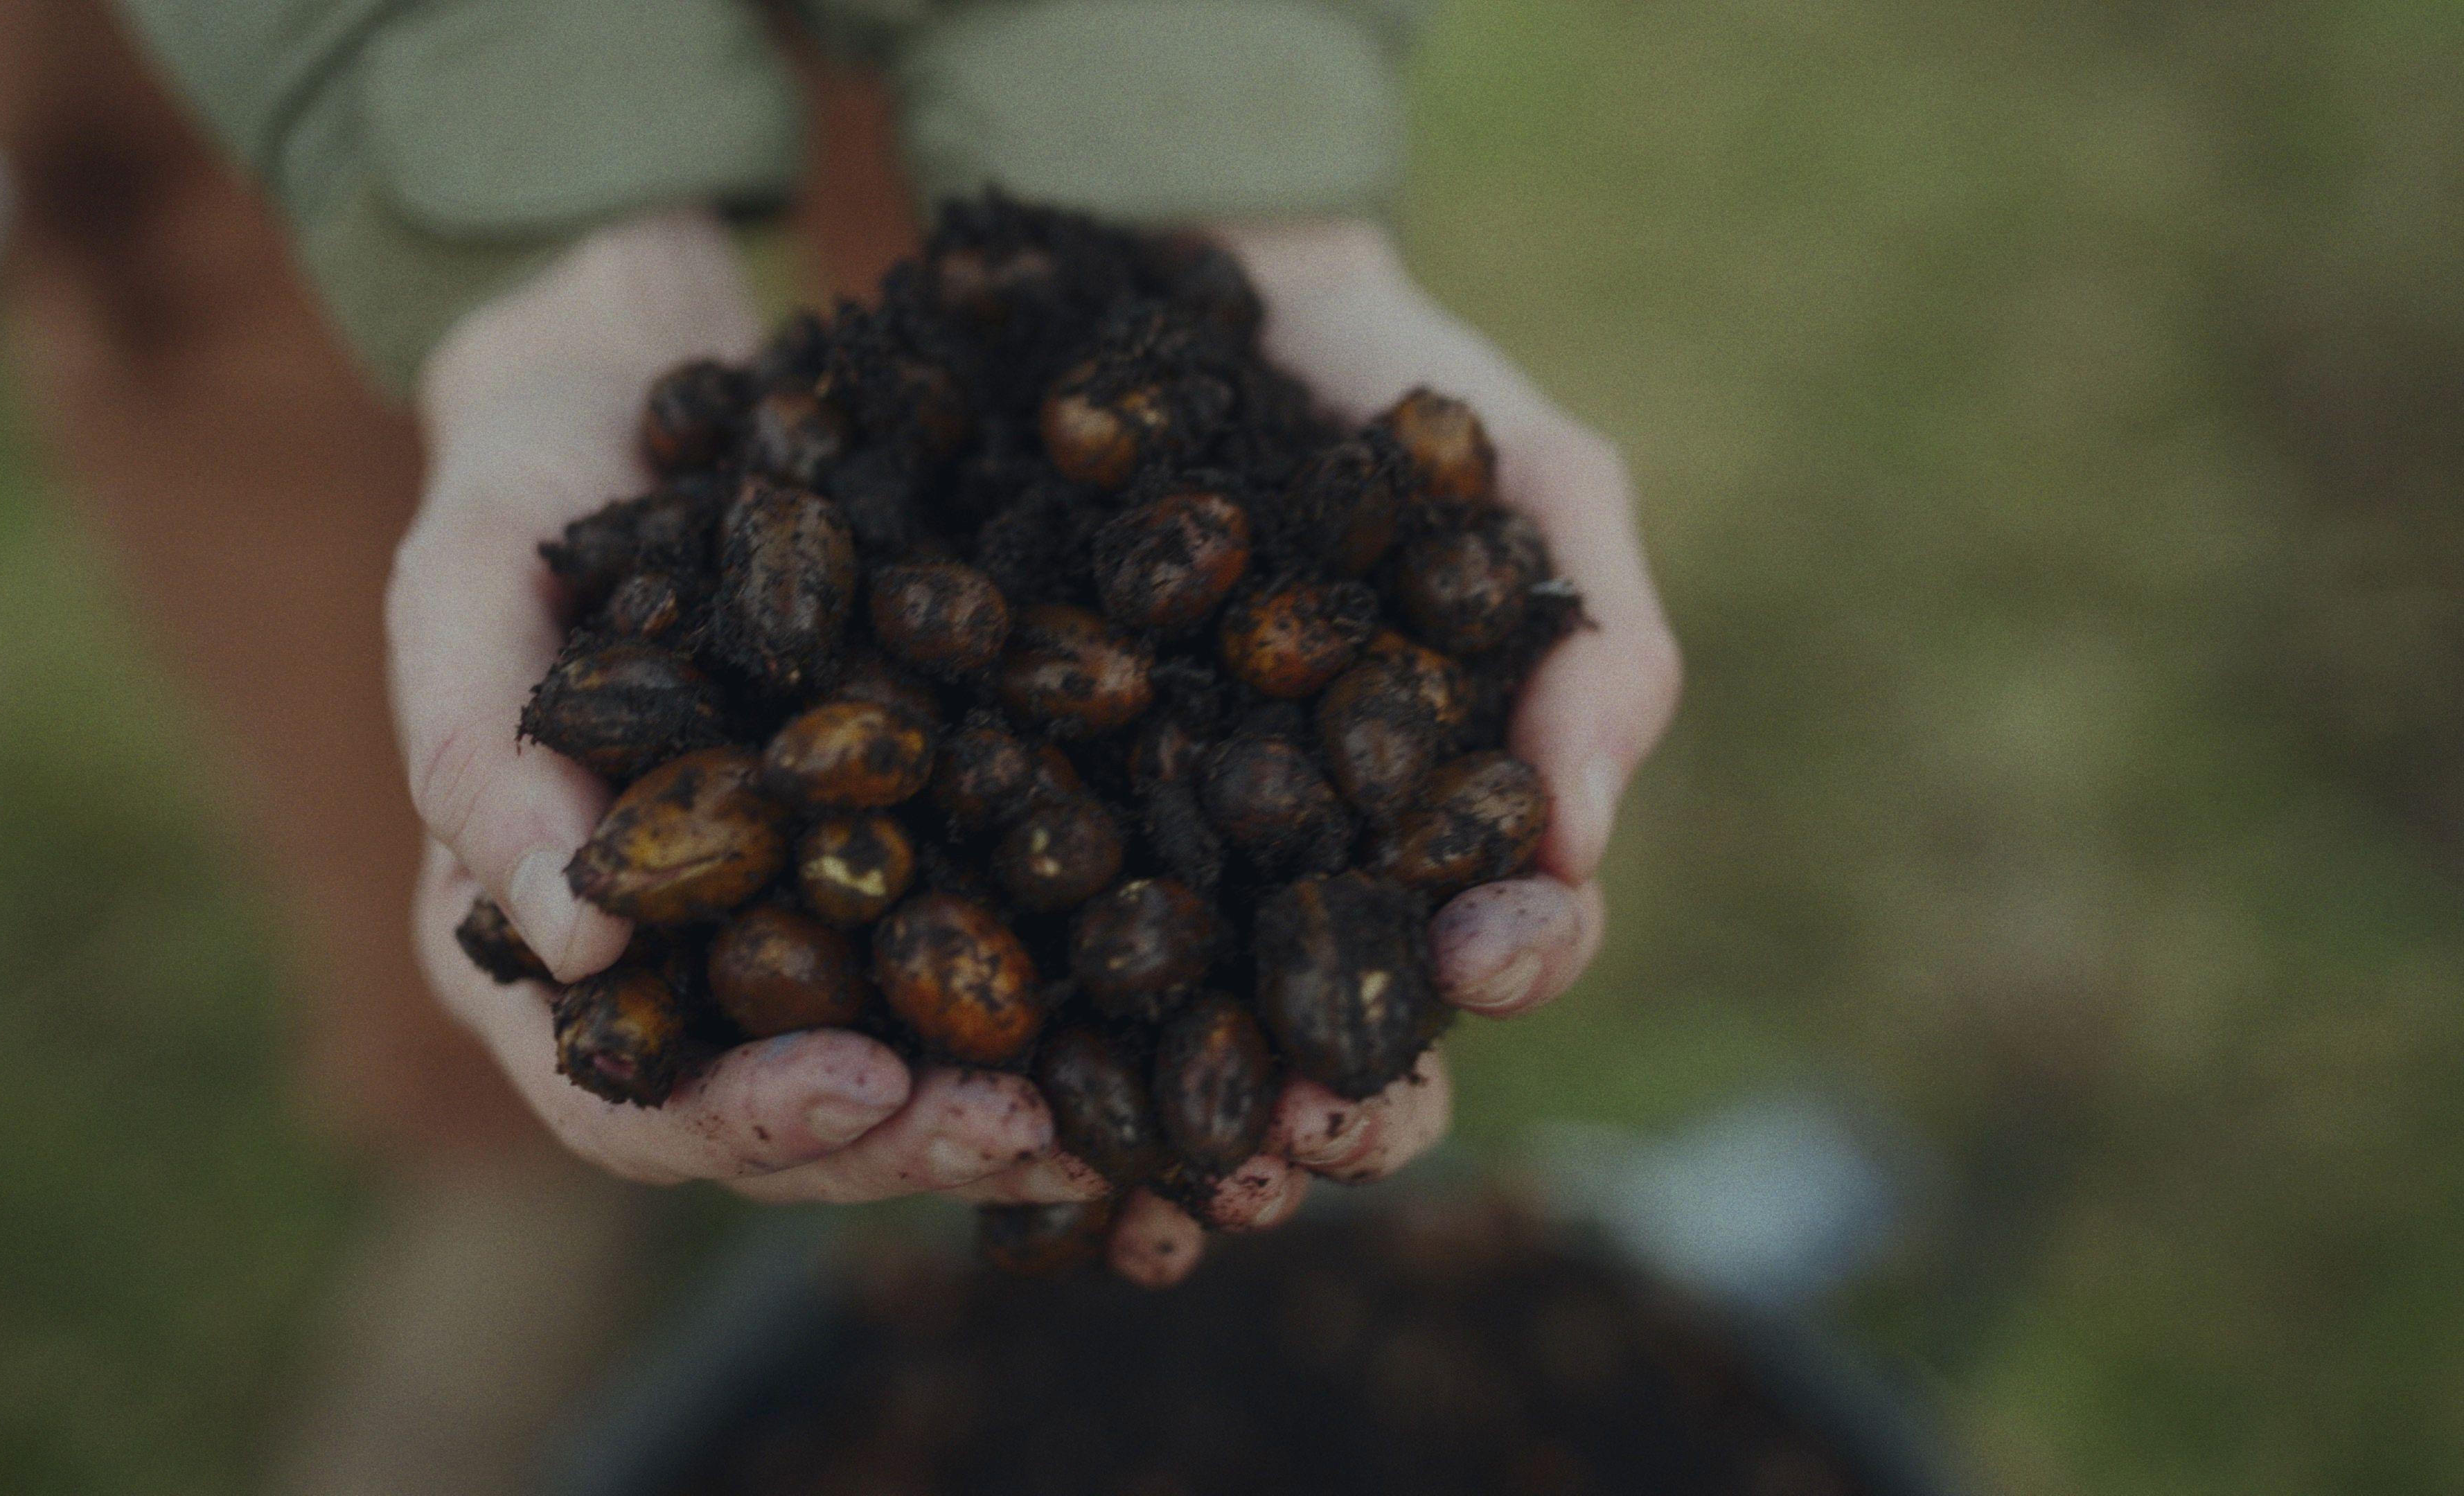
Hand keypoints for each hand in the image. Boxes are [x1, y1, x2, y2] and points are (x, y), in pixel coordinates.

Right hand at [393, 210, 1071, 1204]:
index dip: (748, 1122)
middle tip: (1029, 1125)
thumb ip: (483, 760)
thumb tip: (575, 950)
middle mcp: (675, 974)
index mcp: (546, 955)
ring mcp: (791, 924)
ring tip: (1114, 1114)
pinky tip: (1157, 1001)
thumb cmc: (518, 491)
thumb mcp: (463, 593)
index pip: (634, 1103)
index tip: (869, 1087)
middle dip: (910, 1140)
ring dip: (1007, 1110)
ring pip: (900, 1074)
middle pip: (789, 1124)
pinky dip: (1060, 1000)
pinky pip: (974, 952)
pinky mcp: (898, 858)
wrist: (636, 390)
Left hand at [1093, 218, 1684, 1286]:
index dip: (1511, 969)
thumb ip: (1599, 644)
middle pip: (1350, 1036)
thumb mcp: (1544, 484)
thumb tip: (1576, 837)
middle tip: (1307, 1140)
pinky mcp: (1040, 821)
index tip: (1480, 962)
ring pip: (1194, 1037)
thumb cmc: (1403, 398)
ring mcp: (1175, 858)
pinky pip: (1038, 947)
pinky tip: (1012, 1111)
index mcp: (1450, 821)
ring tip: (1164, 1185)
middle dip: (1345, 1112)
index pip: (1506, 940)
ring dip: (1189, 1124)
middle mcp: (1318, 872)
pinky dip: (1035, 1044)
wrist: (1208, 298)